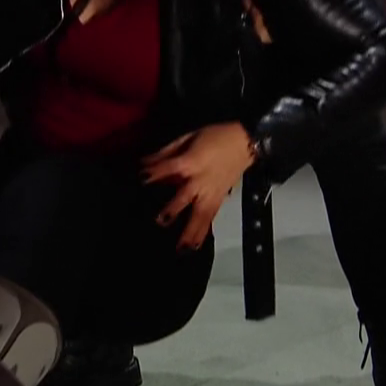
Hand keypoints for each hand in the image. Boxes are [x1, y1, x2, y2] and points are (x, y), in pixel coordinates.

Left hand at [141, 123, 256, 249]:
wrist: (245, 143)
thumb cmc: (214, 136)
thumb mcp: (189, 136)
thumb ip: (166, 152)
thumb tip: (144, 163)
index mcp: (191, 162)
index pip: (169, 168)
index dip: (154, 173)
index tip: (140, 179)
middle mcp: (200, 181)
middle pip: (185, 197)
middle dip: (173, 209)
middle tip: (160, 221)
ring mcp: (211, 192)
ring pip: (200, 214)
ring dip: (191, 232)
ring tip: (181, 249)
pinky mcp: (219, 199)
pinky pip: (210, 218)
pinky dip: (202, 233)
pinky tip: (194, 246)